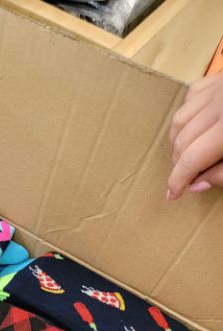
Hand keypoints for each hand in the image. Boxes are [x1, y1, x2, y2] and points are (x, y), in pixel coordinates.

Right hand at [168, 72, 222, 199]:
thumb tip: (196, 184)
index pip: (191, 159)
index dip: (178, 180)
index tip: (172, 194)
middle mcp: (219, 104)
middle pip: (182, 140)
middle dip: (179, 163)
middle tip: (186, 178)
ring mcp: (219, 87)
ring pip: (181, 117)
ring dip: (179, 140)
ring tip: (187, 154)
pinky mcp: (220, 77)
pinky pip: (192, 95)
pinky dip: (188, 114)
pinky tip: (195, 125)